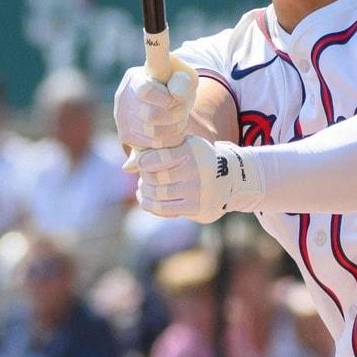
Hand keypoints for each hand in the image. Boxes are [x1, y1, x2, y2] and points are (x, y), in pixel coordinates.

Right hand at [113, 64, 196, 158]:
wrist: (164, 100)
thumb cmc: (176, 85)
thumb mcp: (184, 76)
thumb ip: (183, 81)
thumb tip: (176, 94)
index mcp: (135, 77)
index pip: (146, 91)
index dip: (167, 99)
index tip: (177, 98)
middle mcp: (122, 97)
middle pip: (152, 116)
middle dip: (175, 115)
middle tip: (182, 110)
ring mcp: (121, 118)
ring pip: (155, 134)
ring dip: (175, 128)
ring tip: (179, 119)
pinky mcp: (126, 136)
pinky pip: (154, 145)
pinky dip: (170, 139)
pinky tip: (171, 128)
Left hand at [135, 138, 261, 222]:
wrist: (231, 177)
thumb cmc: (197, 159)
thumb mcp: (182, 147)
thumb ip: (155, 152)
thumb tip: (126, 167)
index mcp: (191, 150)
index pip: (158, 157)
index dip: (144, 162)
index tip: (143, 164)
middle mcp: (196, 170)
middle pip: (155, 177)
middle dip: (144, 178)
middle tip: (144, 177)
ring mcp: (198, 191)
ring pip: (158, 194)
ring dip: (146, 192)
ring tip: (144, 188)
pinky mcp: (197, 208)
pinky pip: (165, 209)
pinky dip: (150, 205)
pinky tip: (146, 199)